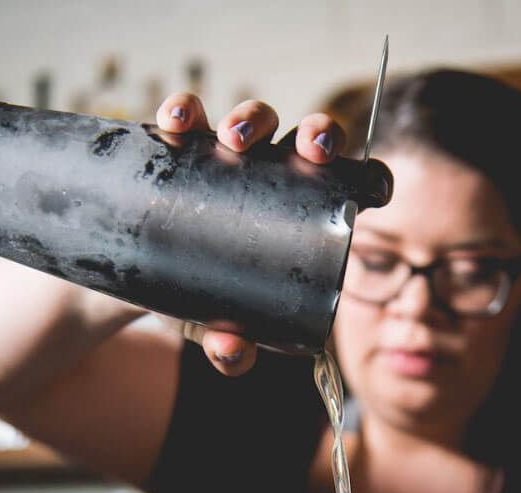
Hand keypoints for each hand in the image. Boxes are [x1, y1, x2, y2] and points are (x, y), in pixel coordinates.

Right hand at [155, 92, 345, 374]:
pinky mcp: (184, 148)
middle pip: (309, 140)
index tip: (378, 192)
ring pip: (255, 120)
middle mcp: (274, 178)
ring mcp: (230, 159)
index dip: (369, 179)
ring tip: (233, 141)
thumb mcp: (218, 329)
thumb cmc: (202, 303)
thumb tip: (233, 353)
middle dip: (318, 134)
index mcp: (302, 216)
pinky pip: (188, 118)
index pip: (348, 186)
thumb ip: (232, 347)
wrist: (142, 285)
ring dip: (251, 118)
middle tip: (310, 153)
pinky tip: (176, 122)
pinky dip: (184, 111)